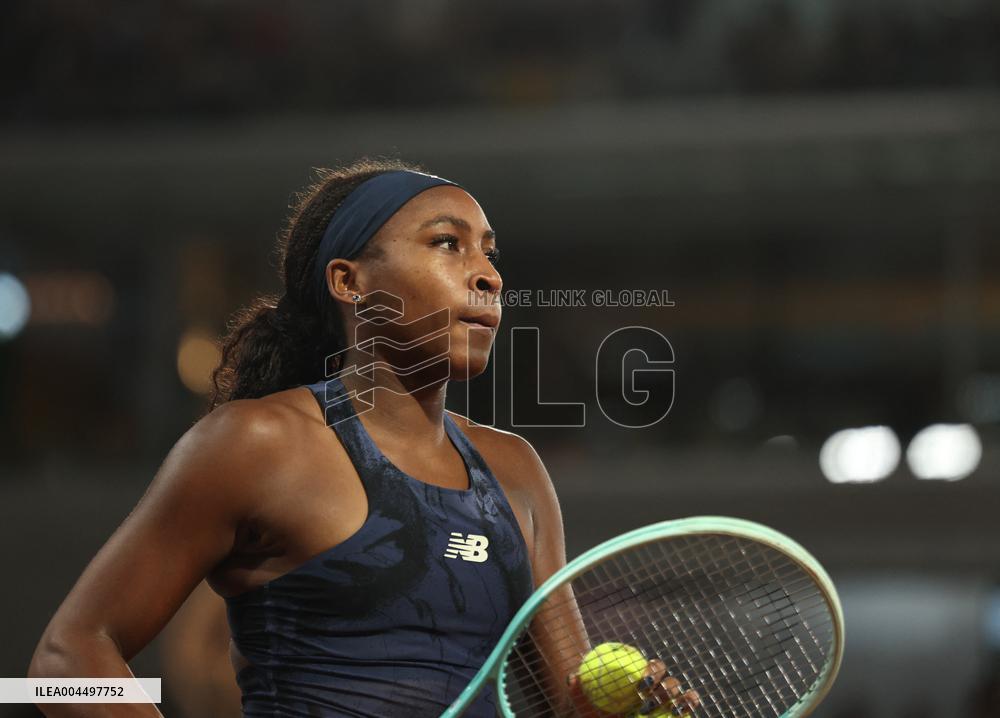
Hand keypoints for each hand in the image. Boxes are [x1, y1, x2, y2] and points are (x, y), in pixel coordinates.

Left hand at [566, 658, 699, 716]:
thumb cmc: (596, 714)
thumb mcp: (586, 705)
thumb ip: (579, 692)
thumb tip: (572, 678)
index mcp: (637, 678)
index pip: (647, 667)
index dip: (648, 670)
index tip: (641, 681)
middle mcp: (654, 687)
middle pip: (664, 677)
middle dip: (660, 682)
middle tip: (646, 695)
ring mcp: (667, 701)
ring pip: (678, 690)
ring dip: (675, 694)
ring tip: (668, 704)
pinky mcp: (676, 713)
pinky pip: (687, 706)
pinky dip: (689, 704)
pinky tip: (683, 709)